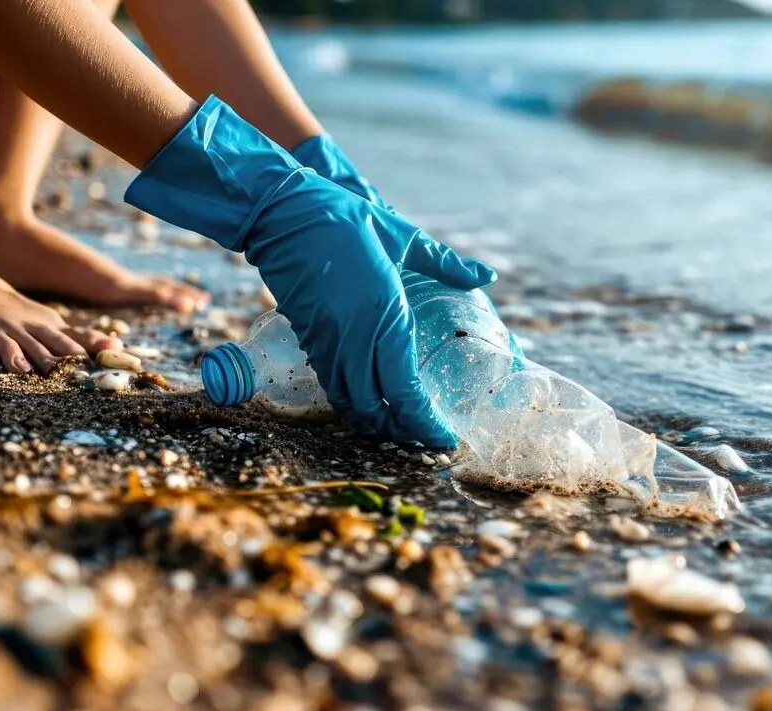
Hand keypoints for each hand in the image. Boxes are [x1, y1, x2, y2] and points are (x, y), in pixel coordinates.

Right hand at [245, 171, 493, 446]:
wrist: (284, 211)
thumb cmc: (347, 219)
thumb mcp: (403, 237)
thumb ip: (446, 263)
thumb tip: (487, 275)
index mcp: (384, 314)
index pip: (406, 391)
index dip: (425, 423)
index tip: (445, 438)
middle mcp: (355, 338)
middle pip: (378, 410)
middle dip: (403, 432)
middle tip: (427, 437)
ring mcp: (329, 342)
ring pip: (351, 405)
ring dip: (376, 423)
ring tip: (402, 426)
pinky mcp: (310, 339)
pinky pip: (333, 386)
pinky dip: (354, 404)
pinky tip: (371, 401)